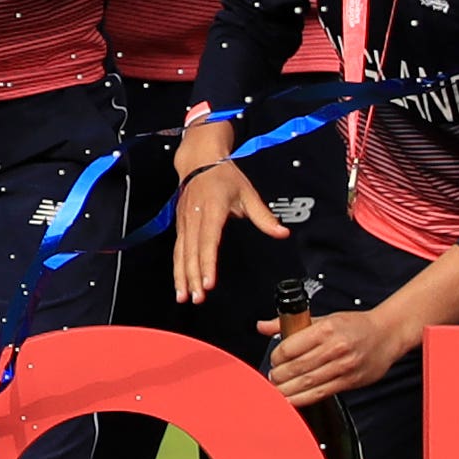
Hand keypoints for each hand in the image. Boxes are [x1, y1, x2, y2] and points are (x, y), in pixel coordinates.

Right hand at [167, 136, 278, 302]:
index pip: (209, 240)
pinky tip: (180, 284)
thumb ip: (263, 216)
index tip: (208, 282)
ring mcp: (184, 222)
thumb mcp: (247, 192)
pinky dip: (177, 269)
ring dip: (181, 276)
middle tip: (197, 297)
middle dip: (193, 277)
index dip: (207, 262)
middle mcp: (194, 217)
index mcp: (212, 209)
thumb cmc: (222, 176)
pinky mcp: (180, 225)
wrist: (198, 160)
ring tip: (184, 297)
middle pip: (192, 252)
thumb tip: (282, 232)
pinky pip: (177, 250)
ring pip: (181, 253)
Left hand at [261, 297, 416, 406]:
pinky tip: (291, 399)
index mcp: (326, 329)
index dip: (276, 357)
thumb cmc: (355, 326)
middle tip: (272, 377)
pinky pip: (321, 393)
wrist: (387, 335)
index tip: (273, 360)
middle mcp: (335, 348)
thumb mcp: (323, 318)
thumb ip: (291, 323)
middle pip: (297, 367)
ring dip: (287, 389)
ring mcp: (343, 366)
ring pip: (307, 382)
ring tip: (277, 390)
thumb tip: (263, 326)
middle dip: (279, 375)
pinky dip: (303, 398)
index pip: (291, 347)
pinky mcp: (349, 381)